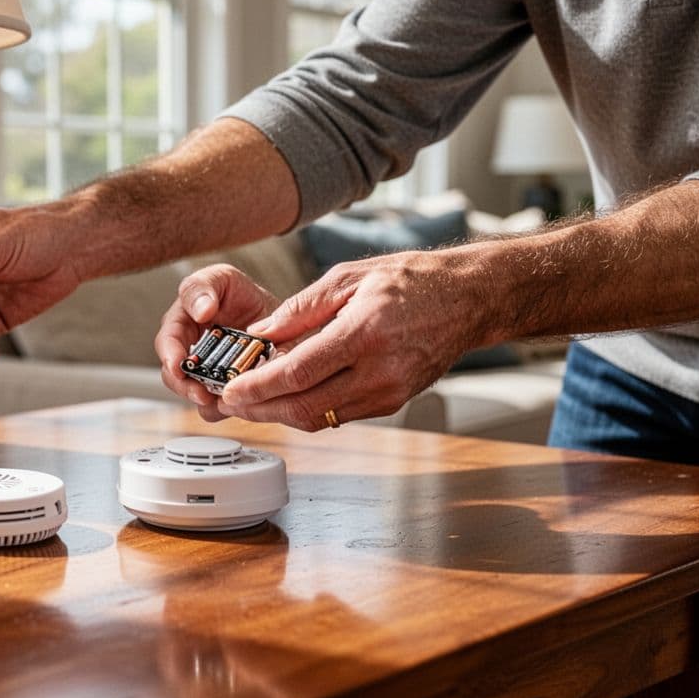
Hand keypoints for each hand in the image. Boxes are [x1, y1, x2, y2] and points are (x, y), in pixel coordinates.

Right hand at [154, 264, 281, 419]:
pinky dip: (227, 409)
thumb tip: (201, 311)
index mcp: (181, 325)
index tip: (178, 366)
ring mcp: (206, 376)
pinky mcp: (224, 393)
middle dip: (186, 387)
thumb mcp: (223, 278)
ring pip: (195, 397)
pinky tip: (240, 403)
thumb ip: (204, 286)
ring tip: (224, 401)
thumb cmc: (241, 295)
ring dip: (207, 402)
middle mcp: (188, 354)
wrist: (277, 320)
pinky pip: (219, 409)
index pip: (167, 343)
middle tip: (202, 393)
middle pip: (175, 377)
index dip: (170, 356)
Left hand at [219, 250, 488, 430]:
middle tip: (231, 402)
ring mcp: (389, 392)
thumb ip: (300, 308)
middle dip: (260, 409)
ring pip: (321, 419)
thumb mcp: (349, 278)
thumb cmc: (412, 281)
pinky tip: (289, 397)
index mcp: (363, 333)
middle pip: (304, 407)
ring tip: (252, 401)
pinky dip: (309, 410)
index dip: (257, 387)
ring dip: (281, 415)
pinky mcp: (393, 403)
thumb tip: (259, 334)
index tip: (230, 390)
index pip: (297, 373)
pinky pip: (340, 416)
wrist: (468, 300)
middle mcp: (378, 370)